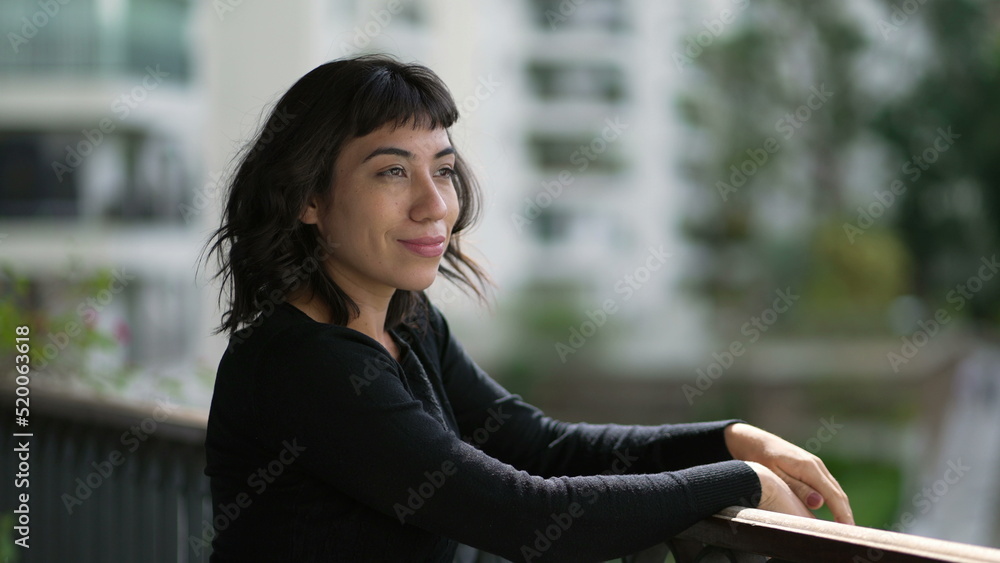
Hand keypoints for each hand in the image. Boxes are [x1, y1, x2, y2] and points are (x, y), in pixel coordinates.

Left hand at [725, 423, 853, 523]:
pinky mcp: (811, 467)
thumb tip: (820, 504)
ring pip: (834, 489)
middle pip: (838, 493)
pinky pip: (827, 485)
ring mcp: (815, 465)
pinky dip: (834, 499)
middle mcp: (816, 465)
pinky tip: (835, 510)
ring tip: (845, 527)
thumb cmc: (759, 458)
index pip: (833, 495)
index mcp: (809, 468)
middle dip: (846, 513)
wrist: (752, 440)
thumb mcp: (775, 475)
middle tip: (849, 533)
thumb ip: (797, 489)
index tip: (847, 529)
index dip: (842, 513)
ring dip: (842, 507)